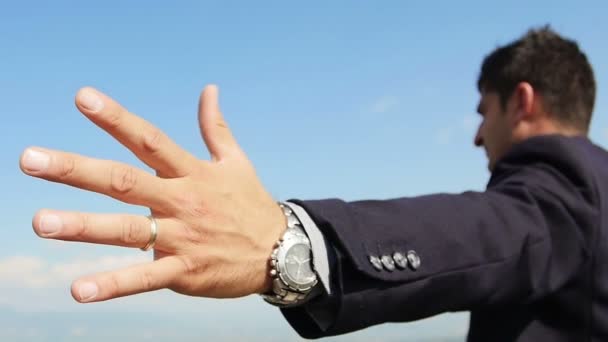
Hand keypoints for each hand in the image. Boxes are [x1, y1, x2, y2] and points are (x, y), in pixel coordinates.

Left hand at [19, 85, 286, 302]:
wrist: (282, 251)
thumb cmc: (251, 204)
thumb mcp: (236, 162)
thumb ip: (216, 127)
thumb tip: (210, 89)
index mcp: (192, 172)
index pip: (149, 140)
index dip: (116, 118)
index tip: (83, 98)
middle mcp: (182, 201)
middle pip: (124, 181)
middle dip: (76, 169)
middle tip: (30, 159)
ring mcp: (182, 237)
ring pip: (127, 230)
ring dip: (83, 227)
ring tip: (41, 223)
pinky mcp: (185, 271)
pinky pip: (145, 278)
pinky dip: (114, 284)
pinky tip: (80, 289)